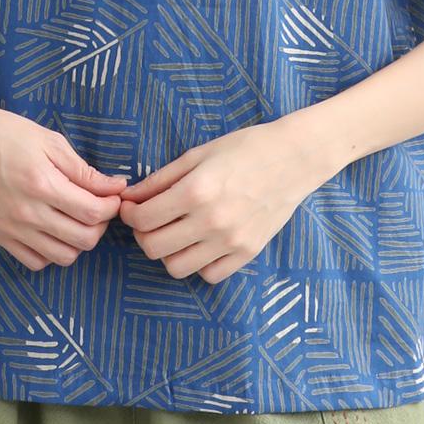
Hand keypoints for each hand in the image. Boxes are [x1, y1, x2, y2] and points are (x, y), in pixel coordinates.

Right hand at [0, 94, 127, 271]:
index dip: (111, 206)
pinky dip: (51, 252)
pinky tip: (53, 231)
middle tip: (99, 207)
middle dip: (100, 225)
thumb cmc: (4, 132)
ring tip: (77, 219)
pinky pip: (35, 262)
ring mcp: (11, 228)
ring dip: (78, 242)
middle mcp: (27, 213)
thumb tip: (115, 187)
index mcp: (42, 184)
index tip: (113, 195)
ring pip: (62, 257)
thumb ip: (83, 170)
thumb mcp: (49, 141)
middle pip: (83, 240)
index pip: (92, 212)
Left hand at [118, 120, 321, 284]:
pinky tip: (201, 243)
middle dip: (143, 234)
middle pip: (154, 248)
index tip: (131, 208)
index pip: (143, 219)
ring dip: (168, 252)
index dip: (129, 214)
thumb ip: (160, 179)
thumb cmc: (244, 149)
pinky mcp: (247, 253)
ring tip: (175, 233)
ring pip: (177, 268)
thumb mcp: (198, 155)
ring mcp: (231, 241)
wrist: (294, 158)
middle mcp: (211, 221)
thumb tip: (130, 197)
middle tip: (149, 220)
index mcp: (196, 191)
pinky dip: (198, 263)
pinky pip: (208, 275)